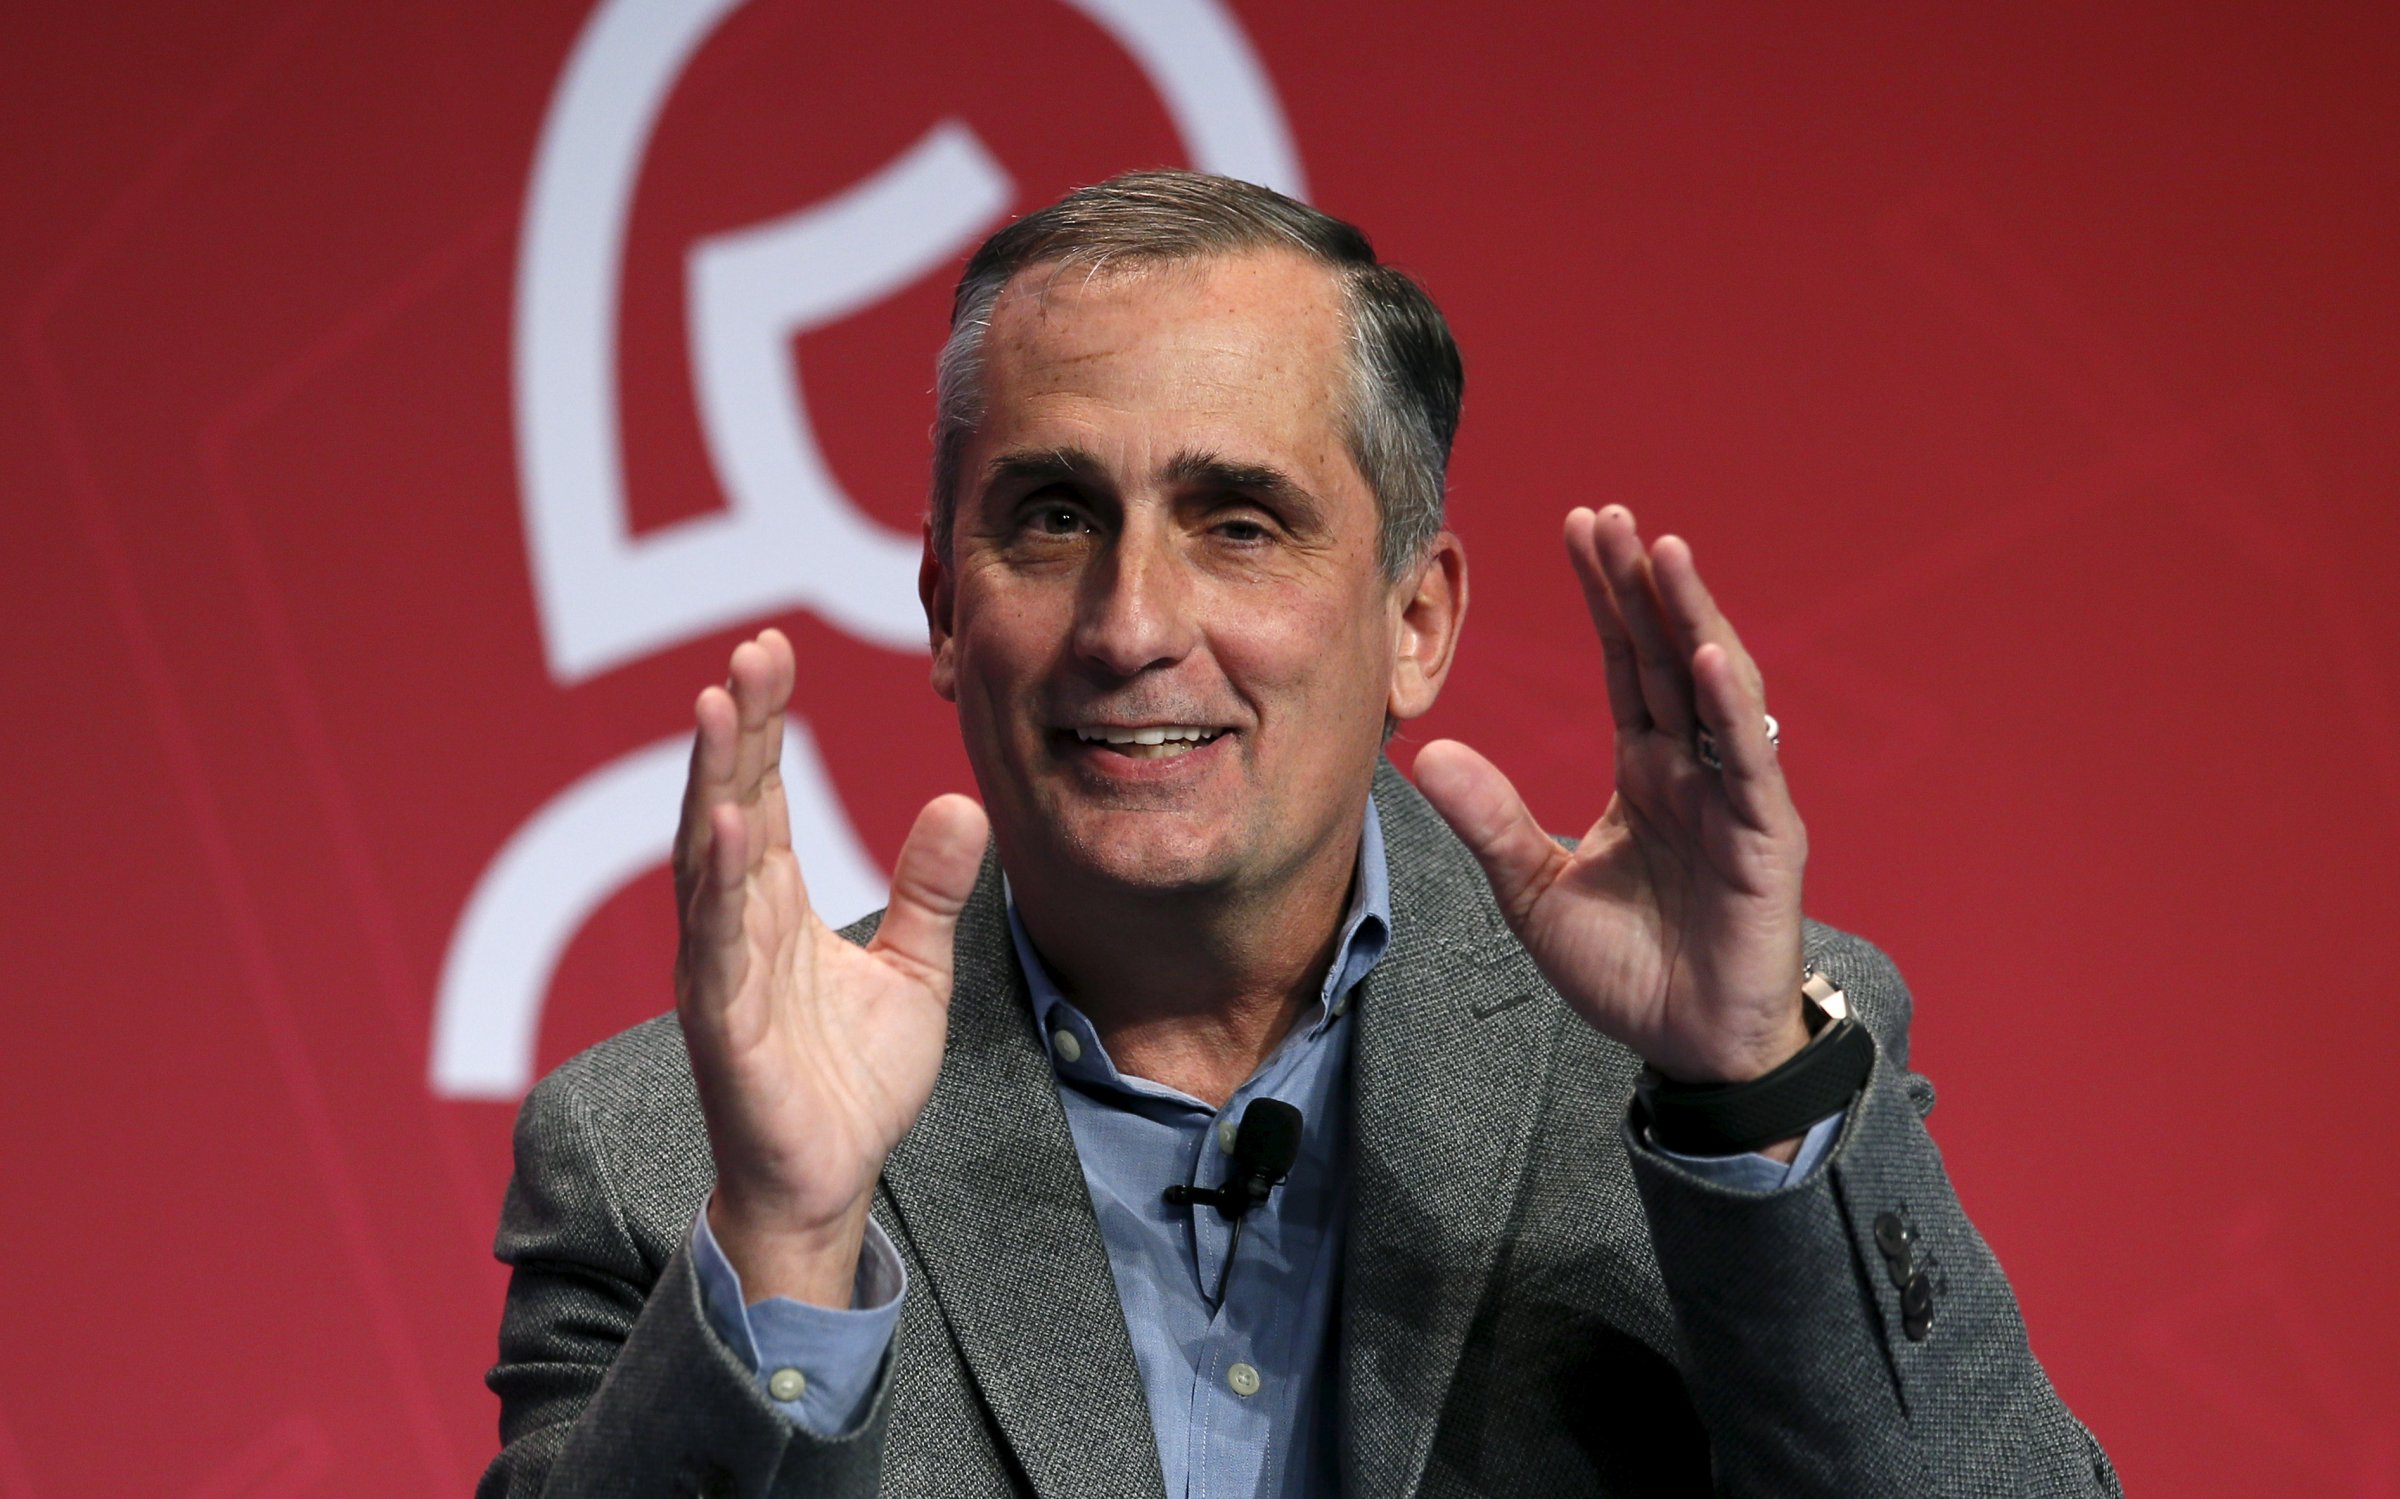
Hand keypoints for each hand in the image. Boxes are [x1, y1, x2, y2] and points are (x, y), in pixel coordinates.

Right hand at [673, 627, 988, 1304]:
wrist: (829, 1184)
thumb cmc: (853, 1080)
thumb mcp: (914, 969)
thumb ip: (929, 889)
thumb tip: (962, 803)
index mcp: (773, 905)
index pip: (762, 793)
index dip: (763, 724)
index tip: (772, 648)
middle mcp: (735, 925)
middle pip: (728, 804)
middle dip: (736, 727)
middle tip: (751, 651)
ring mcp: (720, 972)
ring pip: (708, 861)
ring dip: (712, 782)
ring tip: (720, 706)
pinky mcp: (724, 1026)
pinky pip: (716, 946)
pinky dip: (720, 884)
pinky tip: (730, 826)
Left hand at [1415, 506, 1807, 1087]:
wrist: (1686, 1047)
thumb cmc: (1626, 968)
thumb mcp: (1530, 890)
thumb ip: (1488, 819)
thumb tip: (1425, 751)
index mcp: (1646, 770)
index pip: (1627, 661)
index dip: (1606, 595)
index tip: (1578, 527)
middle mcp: (1695, 768)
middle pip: (1669, 654)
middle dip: (1642, 583)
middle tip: (1609, 515)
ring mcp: (1736, 798)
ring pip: (1718, 688)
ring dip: (1694, 618)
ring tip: (1664, 551)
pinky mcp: (1767, 840)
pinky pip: (1750, 764)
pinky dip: (1733, 708)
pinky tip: (1711, 655)